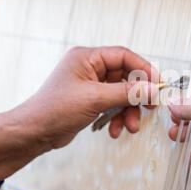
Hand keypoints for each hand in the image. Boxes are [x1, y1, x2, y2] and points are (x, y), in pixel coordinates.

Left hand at [0, 46, 157, 179]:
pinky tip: (114, 130)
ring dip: (128, 111)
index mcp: (87, 57)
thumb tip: (151, 89)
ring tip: (129, 126)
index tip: (157, 84)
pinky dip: (118, 117)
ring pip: (122, 93)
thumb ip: (126, 93)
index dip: (143, 69)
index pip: (124, 56)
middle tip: (149, 107)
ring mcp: (91, 84)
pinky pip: (114, 104)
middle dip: (136, 96)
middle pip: (125, 76)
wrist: (34, 133)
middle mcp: (90, 68)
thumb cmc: (54, 110)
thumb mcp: (95, 99)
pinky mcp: (91, 100)